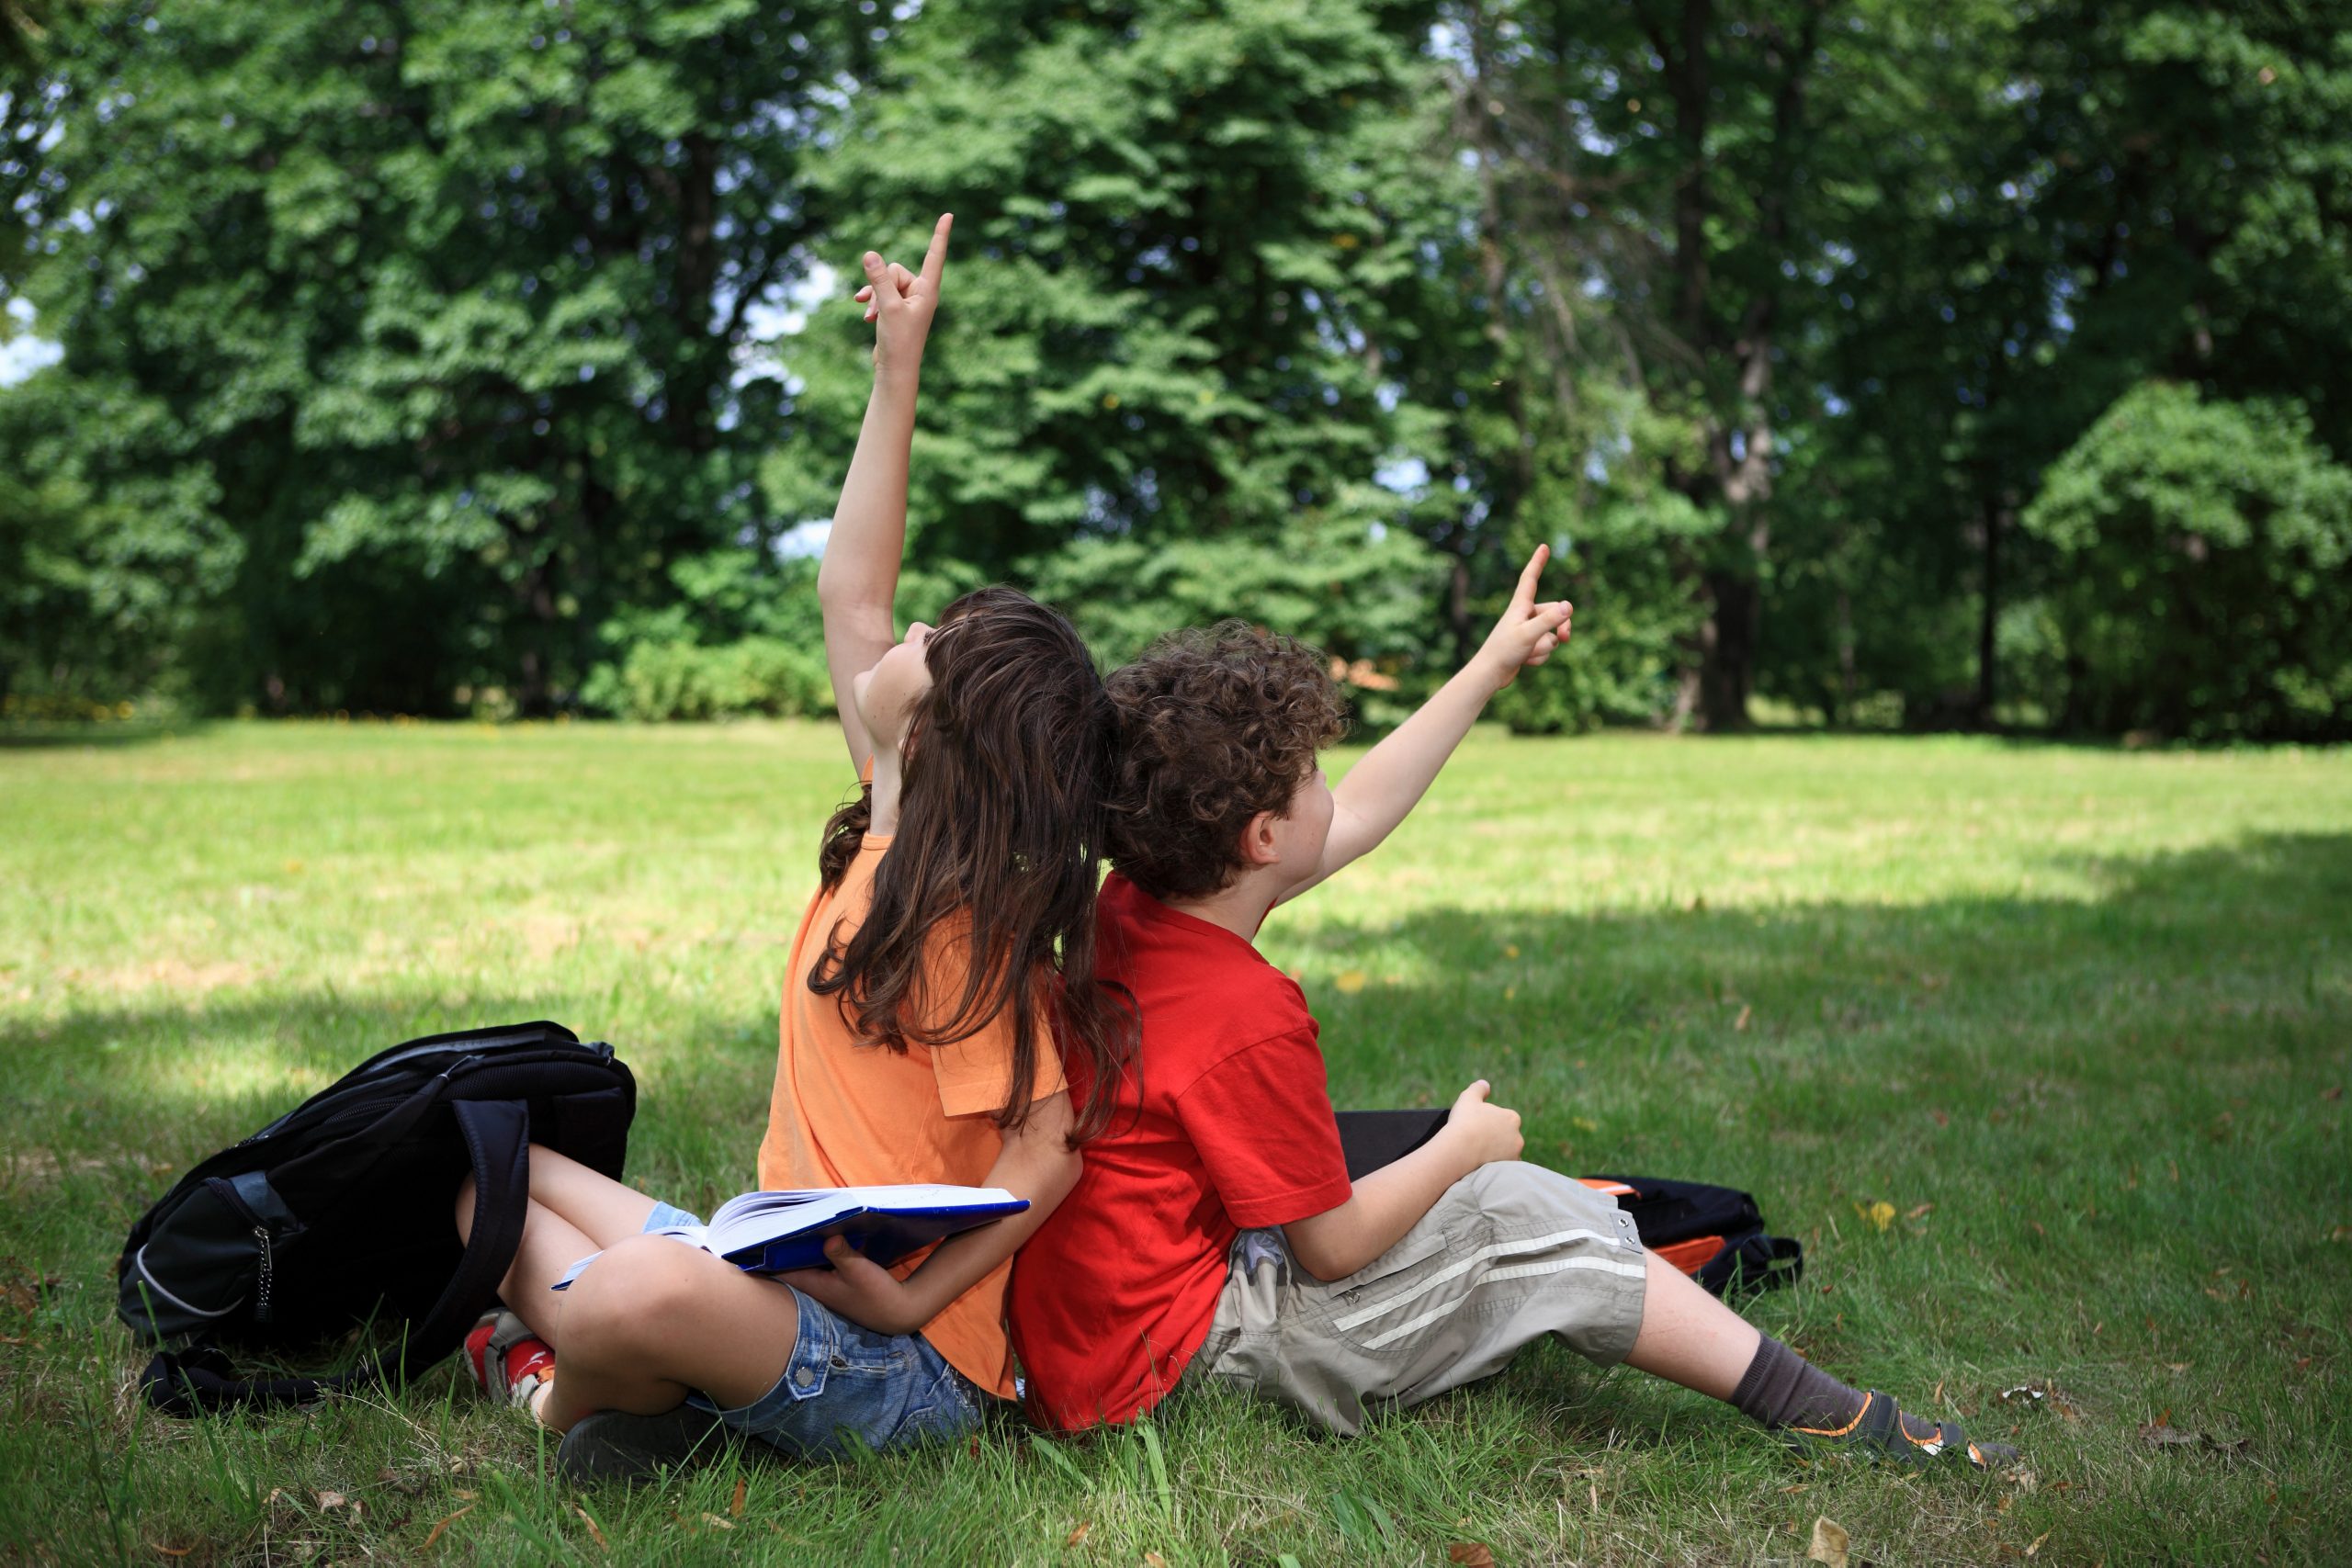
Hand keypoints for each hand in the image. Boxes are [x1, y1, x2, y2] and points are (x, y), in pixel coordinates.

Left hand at [775, 1235, 928, 1336]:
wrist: (898, 1312)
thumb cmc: (877, 1295)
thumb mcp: (860, 1271)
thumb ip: (842, 1253)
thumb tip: (829, 1236)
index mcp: (814, 1284)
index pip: (779, 1271)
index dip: (765, 1256)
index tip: (755, 1237)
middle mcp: (815, 1285)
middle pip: (789, 1263)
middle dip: (781, 1245)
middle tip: (773, 1220)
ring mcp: (826, 1283)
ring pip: (804, 1261)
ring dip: (800, 1245)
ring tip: (793, 1220)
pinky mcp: (838, 1279)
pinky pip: (819, 1260)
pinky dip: (817, 1248)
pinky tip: (821, 1232)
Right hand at [852, 213, 951, 375]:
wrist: (894, 369)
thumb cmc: (898, 341)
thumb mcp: (886, 306)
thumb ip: (878, 279)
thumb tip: (870, 254)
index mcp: (928, 291)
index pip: (934, 256)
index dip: (940, 235)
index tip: (948, 215)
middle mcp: (921, 293)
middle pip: (896, 270)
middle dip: (880, 286)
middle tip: (877, 310)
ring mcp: (908, 300)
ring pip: (885, 281)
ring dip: (874, 296)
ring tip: (871, 315)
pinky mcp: (896, 308)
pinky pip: (880, 292)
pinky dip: (872, 300)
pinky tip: (865, 313)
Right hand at [1440, 1079, 1523, 1166]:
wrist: (1459, 1150)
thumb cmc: (1464, 1122)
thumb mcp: (1468, 1098)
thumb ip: (1478, 1088)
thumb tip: (1485, 1084)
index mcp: (1511, 1118)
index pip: (1502, 1119)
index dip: (1488, 1123)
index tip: (1475, 1126)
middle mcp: (1518, 1137)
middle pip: (1505, 1137)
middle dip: (1494, 1138)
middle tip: (1475, 1140)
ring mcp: (1514, 1155)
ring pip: (1505, 1153)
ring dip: (1495, 1152)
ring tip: (1476, 1153)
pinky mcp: (1507, 1170)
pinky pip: (1502, 1167)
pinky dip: (1494, 1165)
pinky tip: (1481, 1164)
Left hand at [1474, 544, 1572, 690]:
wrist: (1489, 675)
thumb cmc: (1504, 651)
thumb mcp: (1529, 634)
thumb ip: (1550, 620)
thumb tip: (1569, 606)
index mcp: (1520, 606)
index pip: (1530, 578)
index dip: (1537, 562)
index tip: (1543, 546)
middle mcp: (1524, 615)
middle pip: (1554, 613)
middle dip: (1562, 626)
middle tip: (1566, 637)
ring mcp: (1527, 631)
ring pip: (1552, 635)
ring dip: (1545, 647)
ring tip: (1527, 653)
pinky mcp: (1528, 646)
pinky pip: (1546, 649)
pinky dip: (1539, 657)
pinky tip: (1524, 661)